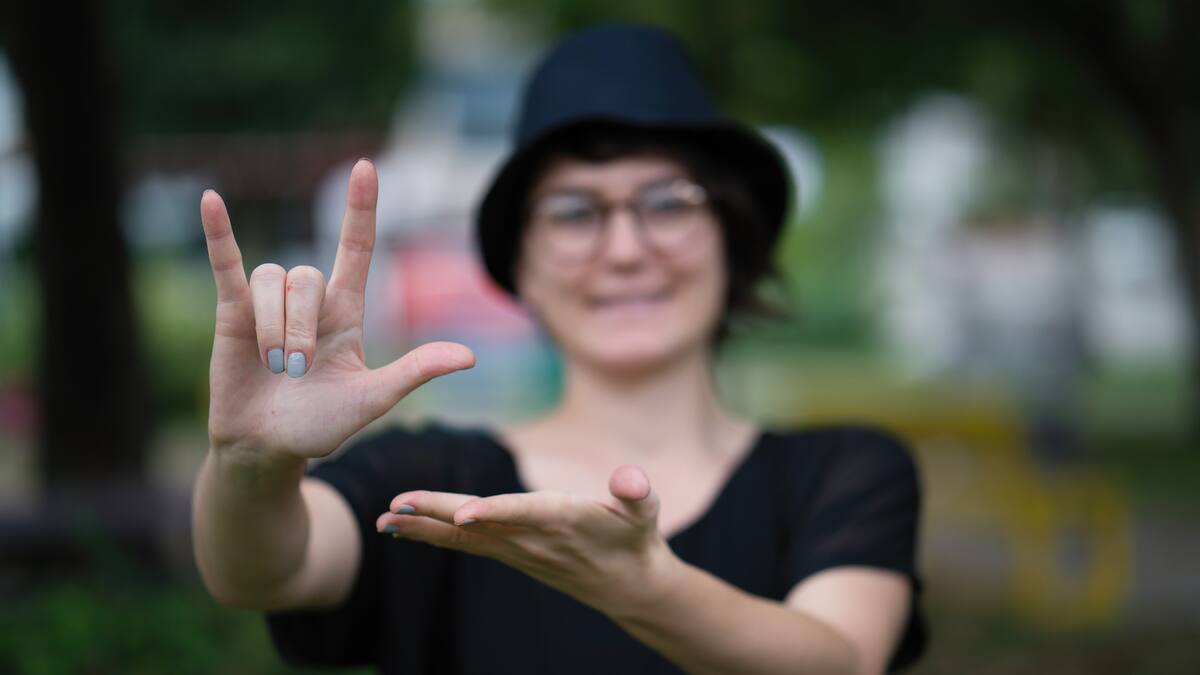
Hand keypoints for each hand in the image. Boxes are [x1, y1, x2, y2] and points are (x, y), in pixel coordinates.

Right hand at [200, 159, 474, 460]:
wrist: (268, 448)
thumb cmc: (322, 425)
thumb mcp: (373, 399)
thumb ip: (414, 372)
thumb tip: (470, 357)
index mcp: (346, 312)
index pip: (356, 247)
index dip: (360, 208)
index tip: (365, 167)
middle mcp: (309, 300)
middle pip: (306, 276)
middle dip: (300, 325)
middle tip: (296, 371)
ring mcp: (269, 304)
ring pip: (271, 278)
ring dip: (273, 325)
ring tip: (273, 365)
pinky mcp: (232, 313)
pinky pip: (227, 263)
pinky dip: (218, 233)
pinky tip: (210, 200)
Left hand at [373, 464, 683, 617]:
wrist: (630, 586)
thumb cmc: (638, 538)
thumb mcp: (647, 513)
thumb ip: (638, 494)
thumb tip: (632, 480)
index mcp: (565, 520)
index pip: (524, 514)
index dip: (495, 513)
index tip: (462, 514)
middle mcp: (533, 537)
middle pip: (479, 524)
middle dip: (436, 515)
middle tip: (396, 507)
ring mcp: (518, 549)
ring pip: (464, 537)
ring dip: (423, 528)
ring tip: (383, 520)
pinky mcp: (511, 554)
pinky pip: (465, 545)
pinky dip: (433, 536)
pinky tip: (404, 529)